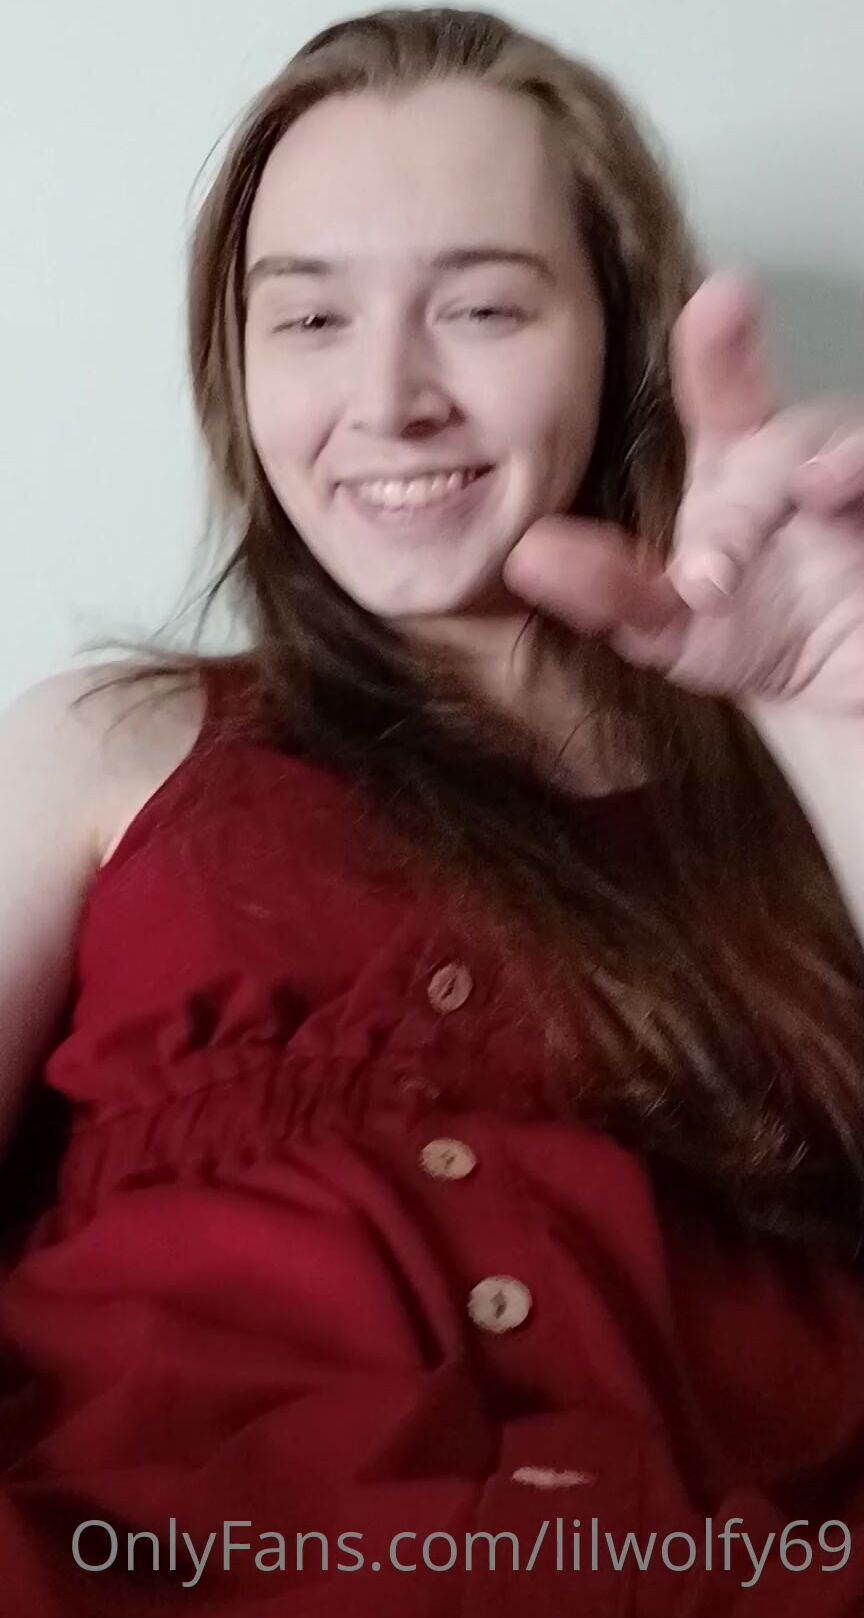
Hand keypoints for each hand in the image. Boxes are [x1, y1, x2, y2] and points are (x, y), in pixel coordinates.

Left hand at [502, 272, 863, 713]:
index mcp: (732, 471)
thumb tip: (527, 554)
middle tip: (707, 579)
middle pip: (778, 431)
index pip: (722, 393)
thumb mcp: (665, 625)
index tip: (725, 297)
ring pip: (840, 446)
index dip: (722, 344)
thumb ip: (603, 590)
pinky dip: (861, 471)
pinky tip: (834, 492)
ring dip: (813, 477)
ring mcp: (847, 484)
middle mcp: (795, 465)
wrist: (835, 687)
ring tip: (789, 524)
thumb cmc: (750, 631)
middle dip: (742, 482)